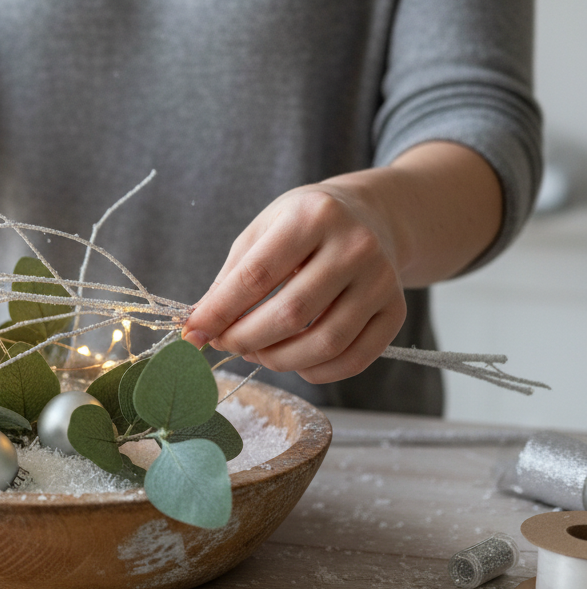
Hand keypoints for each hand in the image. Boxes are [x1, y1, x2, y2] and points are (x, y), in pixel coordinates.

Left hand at [181, 182, 407, 383]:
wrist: (370, 216)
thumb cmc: (303, 226)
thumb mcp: (261, 232)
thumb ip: (231, 278)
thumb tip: (200, 327)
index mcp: (312, 216)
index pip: (256, 276)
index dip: (219, 312)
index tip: (192, 334)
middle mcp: (355, 246)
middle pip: (290, 314)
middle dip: (245, 339)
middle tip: (224, 343)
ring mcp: (381, 280)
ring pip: (323, 343)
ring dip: (278, 359)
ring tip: (256, 350)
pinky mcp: (396, 310)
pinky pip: (353, 359)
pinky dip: (315, 372)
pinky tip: (294, 360)